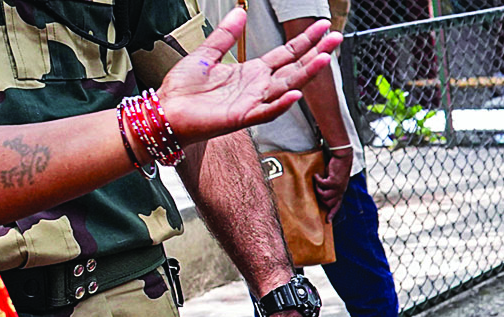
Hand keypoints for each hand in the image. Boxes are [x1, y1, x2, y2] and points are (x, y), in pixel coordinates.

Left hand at [159, 11, 342, 147]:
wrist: (167, 111)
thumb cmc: (184, 89)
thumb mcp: (205, 54)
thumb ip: (225, 35)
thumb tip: (239, 12)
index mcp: (253, 72)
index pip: (287, 54)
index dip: (305, 40)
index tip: (323, 27)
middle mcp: (259, 88)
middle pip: (295, 68)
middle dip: (317, 52)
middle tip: (337, 38)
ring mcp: (253, 103)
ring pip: (287, 87)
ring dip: (307, 74)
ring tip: (324, 59)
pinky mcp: (242, 118)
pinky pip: (266, 111)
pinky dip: (281, 104)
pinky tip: (294, 95)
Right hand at [313, 146, 351, 216]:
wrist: (343, 159)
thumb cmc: (336, 169)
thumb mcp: (334, 181)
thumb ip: (329, 187)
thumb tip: (320, 192)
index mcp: (340, 193)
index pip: (337, 206)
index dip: (332, 214)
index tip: (328, 221)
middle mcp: (340, 192)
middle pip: (328, 203)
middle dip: (320, 197)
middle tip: (316, 188)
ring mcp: (337, 188)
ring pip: (324, 196)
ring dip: (318, 189)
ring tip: (316, 181)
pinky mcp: (334, 181)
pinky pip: (322, 185)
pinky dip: (317, 180)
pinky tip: (316, 175)